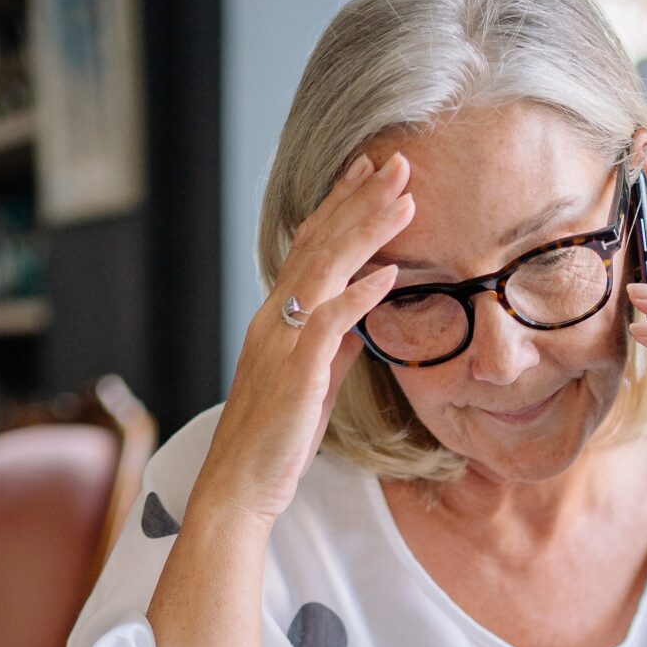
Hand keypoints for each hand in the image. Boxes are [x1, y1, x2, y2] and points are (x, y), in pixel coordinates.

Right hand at [197, 151, 413, 528]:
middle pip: (319, 244)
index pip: (309, 246)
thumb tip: (364, 315)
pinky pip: (328, 324)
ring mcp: (283, 343)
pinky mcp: (296, 373)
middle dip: (359, 199)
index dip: (339, 205)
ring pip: (325, 271)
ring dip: (367, 232)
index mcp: (277, 318)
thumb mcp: (314, 381)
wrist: (241, 485)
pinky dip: (359, 296)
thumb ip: (335, 344)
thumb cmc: (277, 438)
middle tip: (397, 161)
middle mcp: (274, 319)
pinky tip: (389, 275)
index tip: (368, 171)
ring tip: (405, 200)